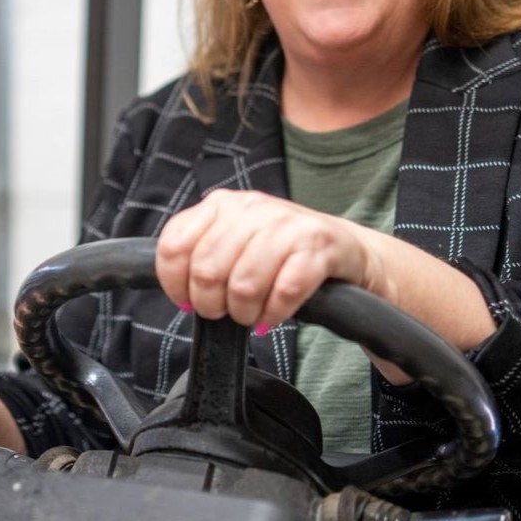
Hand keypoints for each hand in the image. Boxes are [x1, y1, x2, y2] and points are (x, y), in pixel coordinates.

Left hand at [155, 189, 495, 381]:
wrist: (345, 250)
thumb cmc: (280, 253)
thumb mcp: (235, 244)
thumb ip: (202, 258)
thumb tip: (179, 294)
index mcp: (222, 204)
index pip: (174, 245)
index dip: (174, 283)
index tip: (186, 301)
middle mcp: (252, 207)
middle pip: (206, 270)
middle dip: (212, 304)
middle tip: (226, 312)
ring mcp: (288, 224)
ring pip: (244, 283)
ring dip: (244, 313)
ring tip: (252, 315)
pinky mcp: (320, 246)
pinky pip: (285, 292)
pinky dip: (275, 314)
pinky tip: (274, 315)